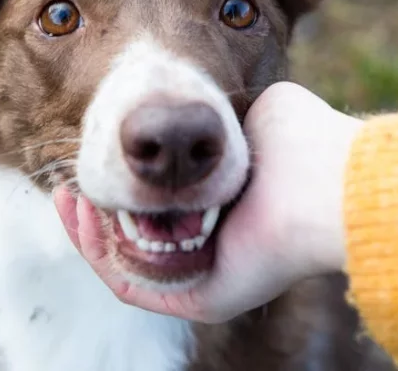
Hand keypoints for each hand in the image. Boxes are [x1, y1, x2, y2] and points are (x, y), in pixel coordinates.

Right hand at [55, 81, 362, 322]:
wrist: (325, 181)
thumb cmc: (300, 138)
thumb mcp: (253, 106)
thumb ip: (219, 104)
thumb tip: (195, 100)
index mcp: (227, 207)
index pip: (162, 203)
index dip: (125, 179)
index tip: (101, 149)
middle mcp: (215, 245)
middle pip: (137, 236)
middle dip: (98, 208)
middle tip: (73, 180)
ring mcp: (205, 276)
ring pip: (126, 262)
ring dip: (90, 229)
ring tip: (72, 193)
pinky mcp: (198, 298)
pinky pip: (131, 283)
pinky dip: (99, 252)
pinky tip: (85, 211)